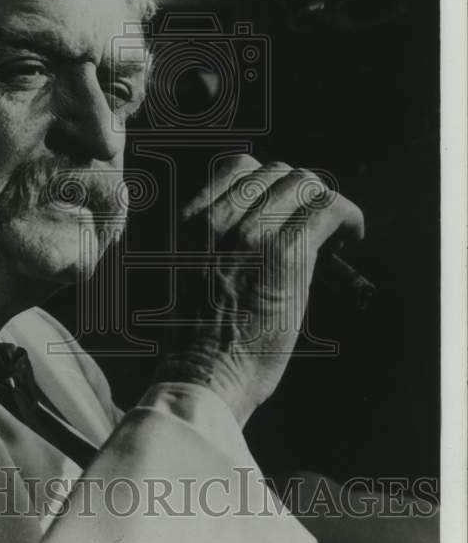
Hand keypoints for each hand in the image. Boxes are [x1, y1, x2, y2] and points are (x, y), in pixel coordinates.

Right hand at [156, 154, 363, 426]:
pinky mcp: (284, 254)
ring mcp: (249, 233)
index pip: (238, 167)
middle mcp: (217, 219)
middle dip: (301, 193)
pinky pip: (327, 209)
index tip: (285, 208)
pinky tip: (352, 237)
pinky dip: (347, 217)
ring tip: (334, 234)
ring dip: (324, 204)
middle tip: (315, 226)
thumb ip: (215, 240)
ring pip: (303, 184)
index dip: (270, 183)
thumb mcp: (190, 274)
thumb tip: (261, 222)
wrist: (203, 376)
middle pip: (276, 171)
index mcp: (191, 223)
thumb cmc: (198, 340)